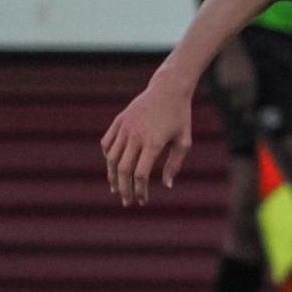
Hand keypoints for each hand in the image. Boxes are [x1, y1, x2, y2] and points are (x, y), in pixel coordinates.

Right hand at [101, 74, 192, 204]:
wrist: (168, 89)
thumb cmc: (180, 117)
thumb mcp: (184, 141)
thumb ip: (174, 164)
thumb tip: (166, 185)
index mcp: (153, 142)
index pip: (141, 173)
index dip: (140, 190)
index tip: (143, 200)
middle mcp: (135, 135)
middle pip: (123, 170)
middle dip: (124, 189)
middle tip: (127, 202)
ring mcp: (124, 127)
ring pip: (112, 158)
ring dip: (113, 176)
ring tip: (117, 189)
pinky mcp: (118, 121)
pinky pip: (107, 143)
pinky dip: (108, 157)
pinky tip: (113, 167)